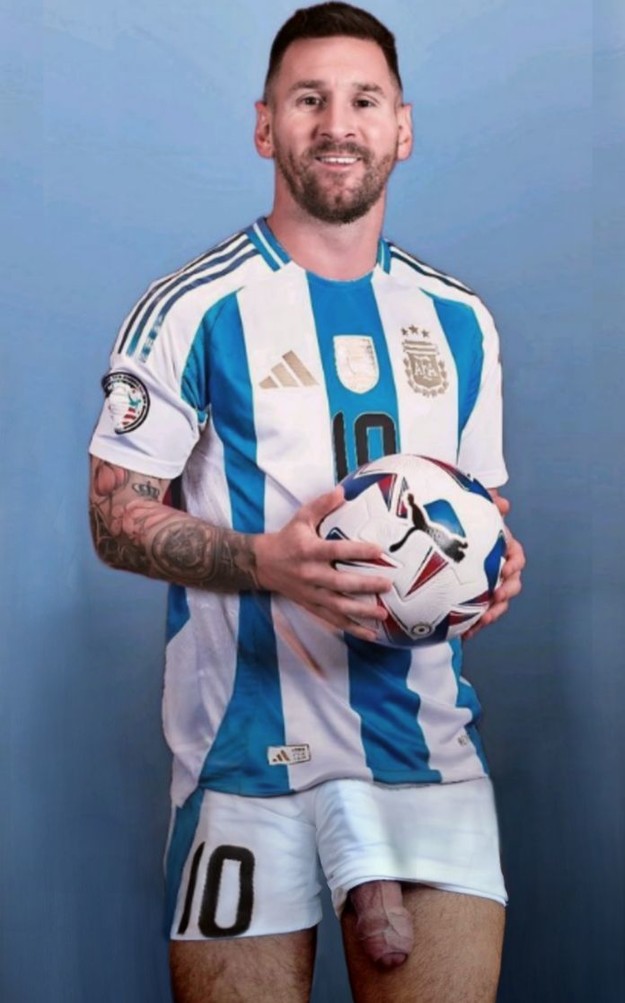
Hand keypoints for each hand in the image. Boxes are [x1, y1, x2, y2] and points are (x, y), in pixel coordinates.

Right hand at [254, 487, 390, 640]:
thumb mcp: (301, 517)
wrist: (262, 564)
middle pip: (340, 583)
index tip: (379, 549)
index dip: (357, 551)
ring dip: (361, 612)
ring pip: (338, 606)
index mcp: (309, 551)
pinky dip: (352, 628)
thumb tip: (343, 490)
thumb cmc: (287, 538)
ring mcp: (311, 594)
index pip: (336, 551)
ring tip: (383, 614)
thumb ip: (322, 505)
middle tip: (387, 585)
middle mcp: (310, 574)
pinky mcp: (311, 606)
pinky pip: (333, 620)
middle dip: (364, 585)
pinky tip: (370, 634)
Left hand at [464, 490, 524, 638]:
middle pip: (511, 584)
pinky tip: (465, 635)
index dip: (515, 564)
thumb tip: (504, 502)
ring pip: (497, 604)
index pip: (516, 556)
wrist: (430, 540)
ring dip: (493, 613)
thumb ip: (485, 503)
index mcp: (497, 548)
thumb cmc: (453, 521)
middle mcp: (493, 568)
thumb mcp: (466, 508)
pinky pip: (477, 616)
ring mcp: (483, 586)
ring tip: (482, 621)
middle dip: (506, 594)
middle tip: (495, 598)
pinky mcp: (469, 601)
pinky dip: (474, 626)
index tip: (506, 569)